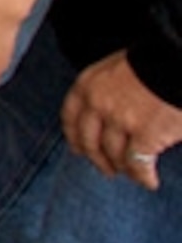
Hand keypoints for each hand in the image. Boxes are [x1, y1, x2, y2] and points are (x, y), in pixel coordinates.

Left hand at [63, 53, 181, 188]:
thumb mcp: (118, 67)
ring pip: (114, 155)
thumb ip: (106, 89)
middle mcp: (98, 103)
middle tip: (107, 168)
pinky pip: (138, 164)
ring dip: (123, 168)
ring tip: (132, 173)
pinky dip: (143, 177)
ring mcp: (120, 120)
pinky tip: (149, 182)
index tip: (78, 149)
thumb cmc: (156, 61)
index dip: (74, 137)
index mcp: (88, 83)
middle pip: (89, 141)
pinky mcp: (145, 135)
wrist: (178, 61)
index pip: (70, 117)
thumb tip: (105, 114)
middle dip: (98, 159)